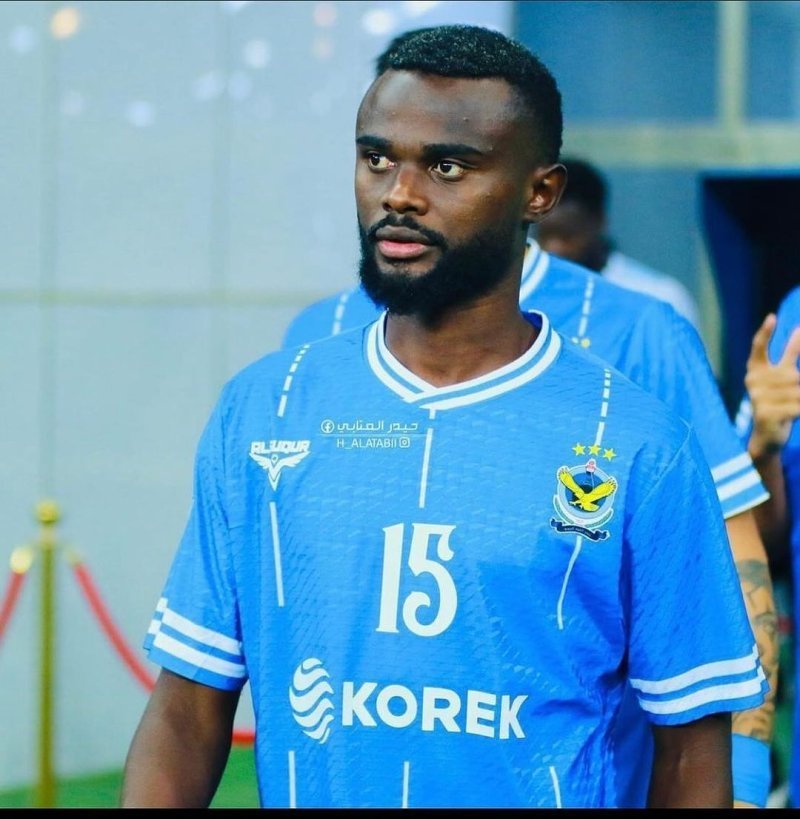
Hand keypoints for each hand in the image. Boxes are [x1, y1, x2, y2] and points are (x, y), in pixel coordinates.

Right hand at [745, 312, 799, 459]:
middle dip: (798, 386)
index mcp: (756, 371)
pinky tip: (792, 415)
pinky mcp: (767, 412)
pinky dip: (799, 410)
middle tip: (789, 398)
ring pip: (797, 390)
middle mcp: (754, 382)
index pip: (759, 349)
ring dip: (799, 399)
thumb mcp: (785, 378)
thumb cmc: (780, 403)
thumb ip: (790, 355)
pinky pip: (797, 405)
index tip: (771, 317)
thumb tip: (799, 331)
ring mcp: (759, 398)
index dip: (765, 333)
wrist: (768, 436)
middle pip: (793, 375)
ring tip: (790, 407)